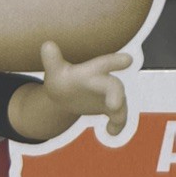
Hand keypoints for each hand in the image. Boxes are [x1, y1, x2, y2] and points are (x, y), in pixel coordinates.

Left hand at [8, 42, 131, 140]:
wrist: (65, 94)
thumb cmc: (61, 78)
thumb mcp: (55, 71)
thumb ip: (52, 59)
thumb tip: (47, 44)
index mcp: (91, 70)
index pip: (104, 64)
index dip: (116, 62)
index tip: (128, 59)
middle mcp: (104, 81)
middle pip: (114, 86)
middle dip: (116, 95)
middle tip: (115, 105)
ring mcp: (109, 95)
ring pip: (120, 104)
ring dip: (119, 114)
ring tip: (113, 127)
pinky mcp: (110, 108)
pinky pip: (118, 118)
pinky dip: (117, 125)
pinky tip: (110, 132)